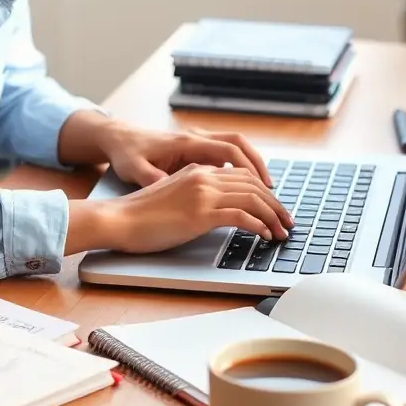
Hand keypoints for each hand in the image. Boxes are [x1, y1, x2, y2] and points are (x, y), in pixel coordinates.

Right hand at [65, 163, 291, 256]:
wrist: (118, 218)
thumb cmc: (139, 215)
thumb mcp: (172, 196)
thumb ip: (194, 196)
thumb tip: (215, 211)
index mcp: (197, 169)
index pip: (241, 174)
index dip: (263, 190)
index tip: (273, 207)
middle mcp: (203, 176)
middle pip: (253, 184)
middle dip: (275, 204)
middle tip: (287, 221)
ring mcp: (203, 193)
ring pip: (253, 198)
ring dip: (272, 216)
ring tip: (282, 232)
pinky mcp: (200, 213)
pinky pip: (242, 216)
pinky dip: (259, 225)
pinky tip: (265, 236)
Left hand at [99, 122, 272, 188]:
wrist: (118, 139)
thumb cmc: (126, 154)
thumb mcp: (135, 170)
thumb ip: (154, 179)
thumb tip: (173, 188)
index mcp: (187, 143)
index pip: (229, 151)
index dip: (249, 169)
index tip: (263, 188)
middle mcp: (196, 139)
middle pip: (239, 145)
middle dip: (259, 167)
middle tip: (272, 192)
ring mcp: (196, 142)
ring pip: (234, 149)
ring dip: (251, 167)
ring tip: (265, 192)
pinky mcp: (194, 150)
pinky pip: (224, 155)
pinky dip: (239, 168)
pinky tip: (244, 188)